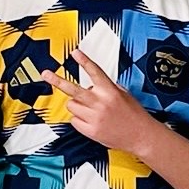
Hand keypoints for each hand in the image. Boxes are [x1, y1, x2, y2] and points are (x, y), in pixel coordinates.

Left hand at [41, 49, 156, 153]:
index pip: (94, 72)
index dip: (84, 60)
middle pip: (73, 90)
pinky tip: (90, 120)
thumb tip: (92, 84)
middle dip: (57, 80)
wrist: (141, 136)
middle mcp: (101, 103)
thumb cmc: (134, 115)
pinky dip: (79, 119)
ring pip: (71, 105)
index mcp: (110, 91)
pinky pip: (74, 120)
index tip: (75, 52)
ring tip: (89, 109)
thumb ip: (107, 87)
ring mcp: (94, 117)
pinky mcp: (91, 131)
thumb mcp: (124, 94)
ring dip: (76, 105)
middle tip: (46, 74)